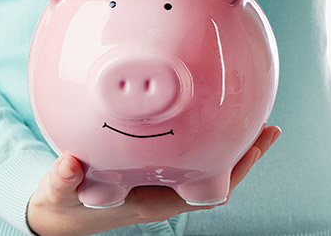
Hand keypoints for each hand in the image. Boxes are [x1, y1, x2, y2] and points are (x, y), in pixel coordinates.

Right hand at [26, 125, 280, 235]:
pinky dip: (211, 138)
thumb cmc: (64, 205)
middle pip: (221, 177)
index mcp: (155, 201)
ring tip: (257, 119)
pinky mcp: (158, 170)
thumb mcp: (59, 194)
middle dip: (246, 154)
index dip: (234, 172)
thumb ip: (62, 180)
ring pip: (212, 166)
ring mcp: (166, 183)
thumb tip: (70, 164)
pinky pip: (195, 156)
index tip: (255, 149)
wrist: (59, 214)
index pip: (208, 193)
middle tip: (271, 128)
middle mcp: (168, 193)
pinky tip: (216, 116)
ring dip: (234, 145)